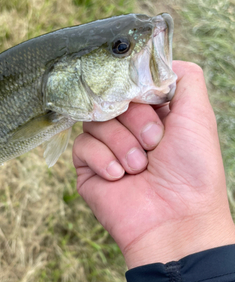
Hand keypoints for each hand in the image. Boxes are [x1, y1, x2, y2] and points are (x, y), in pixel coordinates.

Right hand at [73, 61, 234, 267]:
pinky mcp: (88, 168)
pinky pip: (82, 146)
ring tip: (139, 167)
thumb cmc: (193, 169)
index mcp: (153, 113)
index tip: (150, 102)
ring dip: (122, 143)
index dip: (138, 89)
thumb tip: (158, 60)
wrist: (175, 220)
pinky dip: (104, 160)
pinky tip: (120, 177)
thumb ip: (185, 77)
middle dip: (136, 120)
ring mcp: (107, 148)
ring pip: (95, 120)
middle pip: (110, 98)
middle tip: (154, 143)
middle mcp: (128, 128)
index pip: (130, 82)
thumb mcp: (198, 114)